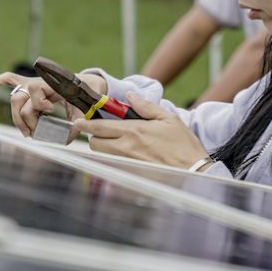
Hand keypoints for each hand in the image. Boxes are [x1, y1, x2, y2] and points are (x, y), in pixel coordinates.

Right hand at [0, 72, 86, 136]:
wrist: (88, 84)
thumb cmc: (85, 97)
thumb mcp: (84, 110)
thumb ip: (77, 125)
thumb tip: (65, 140)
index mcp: (53, 84)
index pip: (35, 91)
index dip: (39, 104)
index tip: (50, 110)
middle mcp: (40, 82)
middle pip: (20, 100)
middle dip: (25, 119)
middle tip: (35, 133)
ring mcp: (33, 83)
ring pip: (14, 98)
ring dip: (16, 118)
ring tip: (26, 132)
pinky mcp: (29, 84)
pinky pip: (9, 79)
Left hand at [73, 92, 207, 168]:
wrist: (193, 170)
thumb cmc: (183, 144)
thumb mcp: (168, 118)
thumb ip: (146, 106)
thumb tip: (130, 96)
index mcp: (134, 131)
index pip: (100, 127)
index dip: (85, 124)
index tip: (78, 121)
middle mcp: (126, 148)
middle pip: (95, 143)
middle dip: (95, 136)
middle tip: (105, 131)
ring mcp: (127, 163)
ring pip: (102, 155)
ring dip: (104, 147)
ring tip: (118, 142)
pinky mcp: (131, 174)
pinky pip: (113, 165)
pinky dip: (114, 159)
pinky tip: (127, 155)